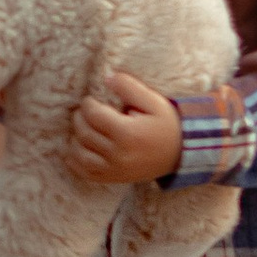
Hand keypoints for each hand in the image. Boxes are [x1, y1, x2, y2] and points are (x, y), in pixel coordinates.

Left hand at [64, 68, 183, 187]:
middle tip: (86, 111)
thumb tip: (107, 78)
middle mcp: (118, 154)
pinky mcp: (114, 178)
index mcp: (127, 133)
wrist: (181, 154)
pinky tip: (77, 149)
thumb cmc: (167, 125)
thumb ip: (130, 87)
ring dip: (76, 139)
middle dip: (80, 118)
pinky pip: (86, 174)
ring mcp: (115, 169)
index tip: (92, 100)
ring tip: (83, 128)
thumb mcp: (154, 101)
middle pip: (84, 133)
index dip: (87, 104)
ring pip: (80, 155)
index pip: (93, 115)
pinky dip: (76, 162)